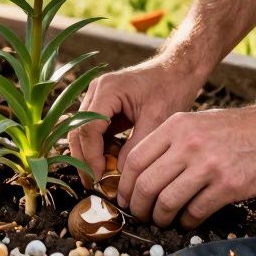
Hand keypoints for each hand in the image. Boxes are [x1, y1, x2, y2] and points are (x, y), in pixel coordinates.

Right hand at [67, 56, 204, 187]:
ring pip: (82, 131)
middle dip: (83, 159)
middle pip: (78, 130)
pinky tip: (107, 164)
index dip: (91, 156)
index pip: (88, 128)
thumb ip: (135, 147)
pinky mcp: (103, 104)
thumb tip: (119, 174)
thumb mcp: (156, 121)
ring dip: (88, 154)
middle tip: (92, 184)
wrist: (178, 71)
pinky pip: (93, 129)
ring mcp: (97, 96)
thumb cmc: (170, 89)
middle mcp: (96, 90)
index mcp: (108, 89)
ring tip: (98, 178)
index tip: (100, 178)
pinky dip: (97, 147)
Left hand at [116, 101, 255, 227]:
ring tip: (163, 221)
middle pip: (147, 183)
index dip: (126, 185)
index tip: (125, 198)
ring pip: (167, 201)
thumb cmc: (238, 129)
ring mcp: (209, 165)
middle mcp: (188, 143)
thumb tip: (144, 172)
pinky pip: (196, 211)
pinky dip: (187, 221)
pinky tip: (189, 220)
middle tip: (141, 215)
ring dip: (160, 218)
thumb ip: (171, 142)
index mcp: (177, 126)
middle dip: (139, 206)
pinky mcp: (229, 185)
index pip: (135, 160)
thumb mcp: (197, 122)